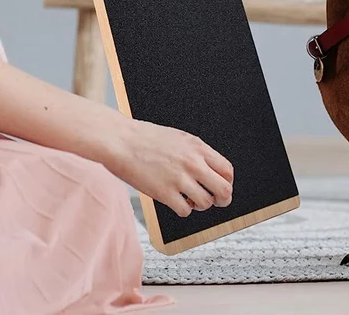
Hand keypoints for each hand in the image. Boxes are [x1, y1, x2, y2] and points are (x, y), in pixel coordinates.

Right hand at [106, 119, 233, 217]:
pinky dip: (183, 209)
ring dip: (199, 204)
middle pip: (224, 189)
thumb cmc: (145, 137)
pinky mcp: (165, 193)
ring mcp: (179, 178)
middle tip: (215, 201)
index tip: (221, 187)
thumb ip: (196, 152)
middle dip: (222, 199)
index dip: (227, 182)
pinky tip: (175, 201)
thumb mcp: (178, 137)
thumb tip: (209, 168)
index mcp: (197, 147)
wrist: (121, 140)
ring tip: (189, 199)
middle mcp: (192, 163)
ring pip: (206, 203)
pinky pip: (185, 210)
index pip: (227, 170)